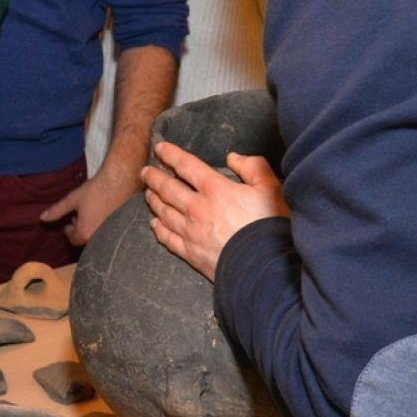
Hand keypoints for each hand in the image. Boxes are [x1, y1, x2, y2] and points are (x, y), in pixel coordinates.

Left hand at [40, 169, 136, 247]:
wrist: (119, 180)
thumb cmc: (94, 190)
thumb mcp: (72, 199)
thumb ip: (57, 211)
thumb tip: (42, 218)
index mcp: (85, 233)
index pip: (73, 240)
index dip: (69, 230)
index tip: (71, 219)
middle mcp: (98, 237)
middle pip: (85, 239)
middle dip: (80, 229)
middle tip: (80, 215)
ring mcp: (112, 233)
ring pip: (97, 236)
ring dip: (91, 227)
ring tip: (91, 212)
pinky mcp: (121, 227)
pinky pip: (109, 231)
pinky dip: (103, 225)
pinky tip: (103, 212)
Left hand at [140, 143, 288, 280]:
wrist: (265, 267)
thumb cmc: (270, 226)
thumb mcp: (270, 188)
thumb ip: (253, 167)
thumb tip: (233, 158)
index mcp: (215, 189)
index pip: (186, 165)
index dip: (170, 154)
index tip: (159, 148)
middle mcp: (197, 208)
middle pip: (167, 188)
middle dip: (154, 177)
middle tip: (146, 171)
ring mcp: (191, 232)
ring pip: (164, 212)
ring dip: (153, 200)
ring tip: (147, 193)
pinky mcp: (190, 253)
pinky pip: (168, 238)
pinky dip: (158, 229)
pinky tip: (154, 224)